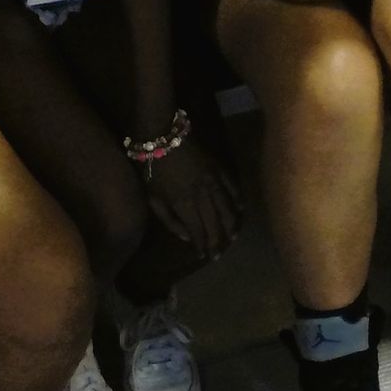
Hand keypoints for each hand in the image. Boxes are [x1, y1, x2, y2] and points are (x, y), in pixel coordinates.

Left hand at [142, 140, 241, 260]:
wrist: (161, 134)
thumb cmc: (151, 167)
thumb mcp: (152, 197)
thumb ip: (169, 220)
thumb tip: (186, 237)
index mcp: (184, 204)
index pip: (199, 231)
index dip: (202, 246)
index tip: (203, 256)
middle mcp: (203, 195)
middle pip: (215, 223)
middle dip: (218, 241)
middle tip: (219, 254)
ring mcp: (213, 181)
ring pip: (228, 208)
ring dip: (232, 224)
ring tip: (233, 237)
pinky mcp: (218, 167)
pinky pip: (232, 186)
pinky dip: (238, 199)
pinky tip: (240, 208)